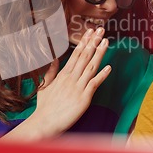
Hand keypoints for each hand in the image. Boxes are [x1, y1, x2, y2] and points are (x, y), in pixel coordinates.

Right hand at [0, 27, 110, 142]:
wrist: (44, 123)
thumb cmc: (44, 107)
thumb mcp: (45, 85)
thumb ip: (51, 71)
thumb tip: (55, 59)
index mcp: (63, 74)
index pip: (76, 54)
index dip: (84, 42)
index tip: (90, 32)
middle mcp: (71, 78)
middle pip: (84, 56)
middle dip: (93, 42)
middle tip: (100, 29)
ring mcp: (77, 87)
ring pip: (90, 66)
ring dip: (99, 53)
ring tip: (106, 41)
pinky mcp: (83, 98)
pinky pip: (94, 84)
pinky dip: (102, 75)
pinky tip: (109, 67)